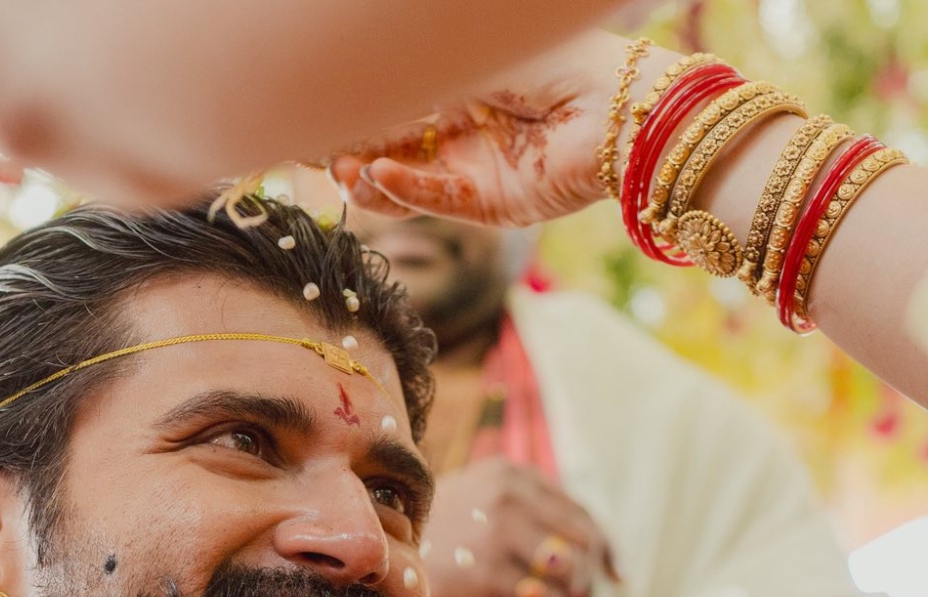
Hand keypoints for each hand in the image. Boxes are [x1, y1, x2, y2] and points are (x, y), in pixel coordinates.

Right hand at [332, 31, 674, 227]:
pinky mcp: (492, 205)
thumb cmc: (554, 59)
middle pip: (390, 149)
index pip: (391, 109)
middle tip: (309, 151)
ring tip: (341, 172)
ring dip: (370, 179)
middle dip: (348, 150)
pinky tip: (381, 175)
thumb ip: (416, 78)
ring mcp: (475, 172)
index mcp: (458, 90)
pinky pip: (439, 200)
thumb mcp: (471, 60)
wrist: (618, 105)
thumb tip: (355, 87)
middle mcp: (462, 133)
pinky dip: (408, 190)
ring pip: (407, 184)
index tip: (309, 117)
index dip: (352, 115)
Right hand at [424, 458, 610, 596]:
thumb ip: (531, 513)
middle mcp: (508, 497)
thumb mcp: (480, 499)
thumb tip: (595, 552)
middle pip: (583, 542)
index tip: (613, 574)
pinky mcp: (484, 573)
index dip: (604, 549)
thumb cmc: (435, 532)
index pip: (581, 513)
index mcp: (512, 474)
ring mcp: (496, 535)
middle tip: (571, 594)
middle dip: (585, 574)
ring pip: (568, 571)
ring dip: (563, 594)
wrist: (379, 553)